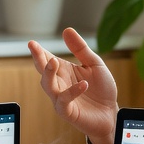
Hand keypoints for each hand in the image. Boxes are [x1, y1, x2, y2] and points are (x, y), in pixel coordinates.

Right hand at [28, 27, 118, 143]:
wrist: (111, 113)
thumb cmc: (101, 89)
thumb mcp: (94, 64)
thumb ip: (80, 49)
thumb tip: (66, 30)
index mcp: (63, 71)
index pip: (47, 59)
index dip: (39, 51)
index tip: (32, 43)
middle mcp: (59, 83)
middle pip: (43, 70)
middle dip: (37, 58)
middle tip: (34, 47)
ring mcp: (61, 98)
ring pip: (48, 86)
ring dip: (48, 73)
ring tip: (53, 61)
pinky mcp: (67, 111)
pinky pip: (64, 101)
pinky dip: (72, 92)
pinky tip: (83, 84)